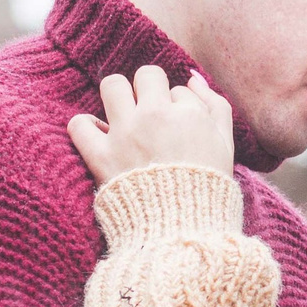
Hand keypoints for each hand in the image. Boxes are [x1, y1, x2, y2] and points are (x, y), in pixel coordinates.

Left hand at [67, 65, 234, 183]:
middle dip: (149, 91)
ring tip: (123, 117)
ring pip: (111, 85)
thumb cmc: (208, 190)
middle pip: (146, 75)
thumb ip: (216, 105)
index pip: (179, 91)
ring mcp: (125, 134)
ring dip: (117, 96)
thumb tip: (191, 77)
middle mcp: (156, 117)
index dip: (179, 110)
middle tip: (150, 116)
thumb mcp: (227, 145)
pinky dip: (85, 128)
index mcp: (190, 114)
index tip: (179, 132)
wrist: (183, 231)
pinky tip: (98, 136)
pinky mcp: (101, 156)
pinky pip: (79, 124)